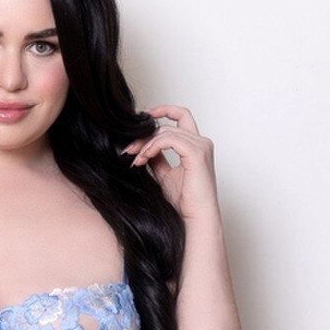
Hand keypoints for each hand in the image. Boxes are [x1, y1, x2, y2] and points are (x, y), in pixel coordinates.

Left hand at [124, 105, 218, 220]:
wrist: (195, 219)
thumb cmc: (184, 203)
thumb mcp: (164, 174)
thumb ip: (157, 158)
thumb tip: (142, 147)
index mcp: (196, 145)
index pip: (181, 116)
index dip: (163, 110)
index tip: (143, 116)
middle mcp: (201, 142)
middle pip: (167, 125)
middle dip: (144, 135)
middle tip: (128, 149)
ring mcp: (201, 146)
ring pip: (165, 131)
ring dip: (145, 144)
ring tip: (135, 159)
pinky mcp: (197, 153)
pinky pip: (169, 139)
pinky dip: (153, 146)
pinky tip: (143, 158)